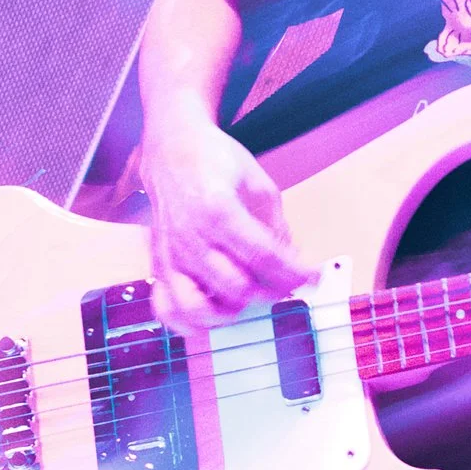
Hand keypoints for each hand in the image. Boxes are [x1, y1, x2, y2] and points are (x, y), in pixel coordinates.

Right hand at [140, 107, 314, 334]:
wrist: (171, 147)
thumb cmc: (216, 161)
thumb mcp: (258, 182)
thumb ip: (275, 226)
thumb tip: (292, 262)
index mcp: (218, 211)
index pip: (263, 255)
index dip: (294, 272)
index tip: (313, 276)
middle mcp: (190, 237)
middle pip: (236, 286)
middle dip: (270, 292)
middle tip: (286, 285)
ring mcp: (169, 255)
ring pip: (198, 306)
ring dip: (230, 312)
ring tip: (250, 299)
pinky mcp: (157, 264)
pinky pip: (166, 308)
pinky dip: (188, 322)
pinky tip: (212, 315)